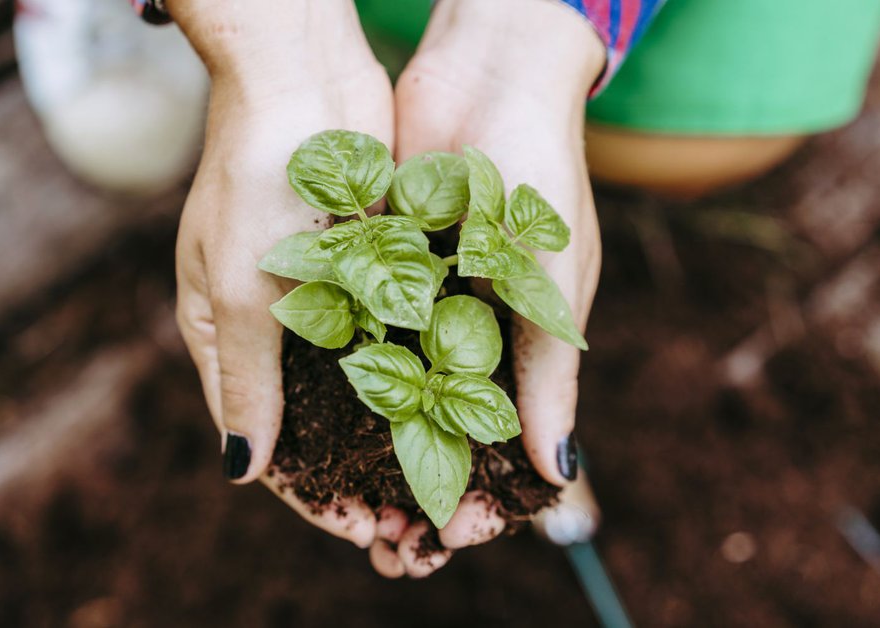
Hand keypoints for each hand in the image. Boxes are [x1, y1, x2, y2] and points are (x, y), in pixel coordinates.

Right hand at [172, 1, 393, 548]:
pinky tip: (456, 414)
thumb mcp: (239, 287)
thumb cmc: (252, 175)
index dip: (308, 491)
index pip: (262, 439)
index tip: (359, 530)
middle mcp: (273, 326)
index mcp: (222, 335)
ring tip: (440, 480)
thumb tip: (239, 472)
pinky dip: (419, 377)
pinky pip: (395, 338)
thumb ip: (245, 379)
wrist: (303, 74)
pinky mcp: (371, 268)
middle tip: (411, 524)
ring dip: (393, 436)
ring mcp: (324, 298)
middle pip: (315, 424)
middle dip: (358, 475)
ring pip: (362, 389)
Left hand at [370, 0, 606, 576]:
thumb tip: (562, 474)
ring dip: (374, 450)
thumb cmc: (541, 177)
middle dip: (414, 487)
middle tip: (383, 534)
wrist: (486, 76)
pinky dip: (343, 382)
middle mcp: (468, 333)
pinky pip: (356, 339)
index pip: (504, 445)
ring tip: (347, 497)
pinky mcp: (376, 271)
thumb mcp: (552, 285)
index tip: (452, 533)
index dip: (482, 495)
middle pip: (439, 434)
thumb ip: (548, 377)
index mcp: (523, 346)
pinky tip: (317, 424)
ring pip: (392, 398)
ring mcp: (419, 304)